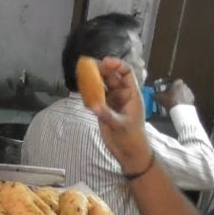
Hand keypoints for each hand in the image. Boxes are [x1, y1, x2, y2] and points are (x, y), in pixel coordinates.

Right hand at [91, 57, 152, 173]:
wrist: (128, 152)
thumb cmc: (131, 137)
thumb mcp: (121, 125)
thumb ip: (107, 115)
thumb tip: (94, 106)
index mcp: (131, 94)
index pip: (126, 73)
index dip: (117, 65)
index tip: (105, 62)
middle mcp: (122, 95)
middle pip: (112, 76)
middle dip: (102, 70)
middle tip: (88, 67)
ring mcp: (112, 101)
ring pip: (103, 85)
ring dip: (94, 80)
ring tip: (82, 75)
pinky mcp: (104, 109)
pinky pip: (96, 96)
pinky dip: (89, 92)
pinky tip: (81, 90)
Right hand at [153, 79, 193, 110]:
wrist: (180, 110)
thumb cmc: (170, 101)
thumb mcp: (160, 98)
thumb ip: (156, 95)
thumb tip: (153, 94)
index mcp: (177, 83)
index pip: (174, 81)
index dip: (171, 85)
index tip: (167, 90)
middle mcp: (184, 85)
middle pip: (179, 86)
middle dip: (176, 90)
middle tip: (170, 96)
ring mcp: (189, 92)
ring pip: (184, 92)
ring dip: (180, 95)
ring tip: (175, 102)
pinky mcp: (192, 99)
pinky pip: (187, 98)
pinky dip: (184, 100)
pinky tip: (180, 105)